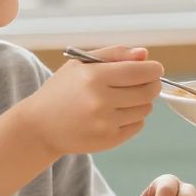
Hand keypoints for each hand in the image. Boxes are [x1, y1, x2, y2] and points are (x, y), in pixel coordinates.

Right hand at [18, 46, 161, 155]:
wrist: (40, 126)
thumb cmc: (62, 91)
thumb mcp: (80, 64)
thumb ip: (115, 54)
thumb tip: (145, 54)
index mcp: (94, 77)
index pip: (140, 71)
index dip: (154, 69)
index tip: (155, 69)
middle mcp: (100, 101)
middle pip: (148, 91)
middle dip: (152, 84)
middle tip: (145, 83)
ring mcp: (105, 123)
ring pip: (145, 109)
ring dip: (142, 102)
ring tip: (124, 99)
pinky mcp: (108, 140)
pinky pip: (138, 126)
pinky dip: (134, 118)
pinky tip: (117, 114)